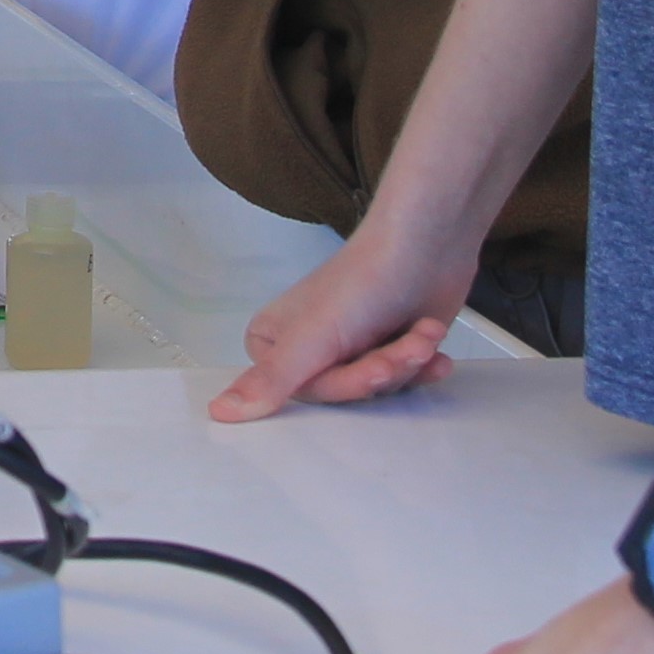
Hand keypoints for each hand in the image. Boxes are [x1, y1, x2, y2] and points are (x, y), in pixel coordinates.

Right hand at [209, 218, 478, 420]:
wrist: (430, 241)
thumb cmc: (365, 280)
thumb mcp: (314, 335)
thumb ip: (271, 380)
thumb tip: (218, 413)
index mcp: (273, 343)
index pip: (306, 396)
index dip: (347, 384)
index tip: (374, 364)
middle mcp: (306, 348)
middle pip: (345, 394)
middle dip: (384, 370)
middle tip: (409, 344)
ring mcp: (347, 348)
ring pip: (376, 389)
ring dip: (408, 362)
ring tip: (424, 332)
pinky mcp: (386, 348)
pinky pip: (401, 382)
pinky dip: (422, 363)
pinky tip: (435, 345)